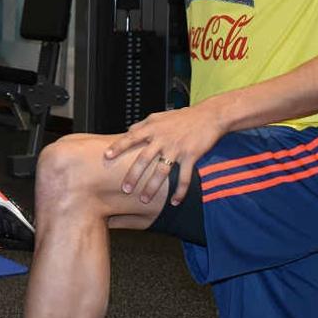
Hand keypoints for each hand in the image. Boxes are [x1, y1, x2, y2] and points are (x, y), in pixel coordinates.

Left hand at [103, 105, 226, 205]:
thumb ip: (143, 124)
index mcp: (153, 128)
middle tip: (125, 189)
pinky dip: (180, 191)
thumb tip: (129, 131)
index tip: (107, 156)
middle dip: (133, 175)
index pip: (131, 138)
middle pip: (144, 159)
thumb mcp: (159, 116)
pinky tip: (174, 201)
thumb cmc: (183, 117)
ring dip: (152, 187)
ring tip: (144, 200)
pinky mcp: (191, 156)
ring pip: (162, 171)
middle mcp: (162, 139)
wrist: (209, 116)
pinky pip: (184, 177)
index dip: (118, 146)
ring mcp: (177, 148)